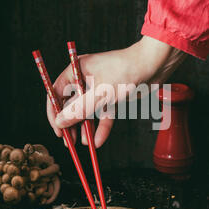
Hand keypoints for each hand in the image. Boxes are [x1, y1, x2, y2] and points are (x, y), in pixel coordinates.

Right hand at [47, 36, 185, 146]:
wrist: (155, 65)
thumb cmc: (126, 70)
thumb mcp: (100, 93)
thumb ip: (79, 109)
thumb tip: (60, 122)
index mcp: (76, 70)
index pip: (56, 92)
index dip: (54, 111)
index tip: (57, 129)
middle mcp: (86, 78)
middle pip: (71, 103)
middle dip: (70, 123)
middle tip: (68, 141)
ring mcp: (100, 88)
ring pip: (88, 111)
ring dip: (85, 128)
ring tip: (83, 143)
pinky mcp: (113, 96)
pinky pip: (104, 114)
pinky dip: (102, 127)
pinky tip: (98, 141)